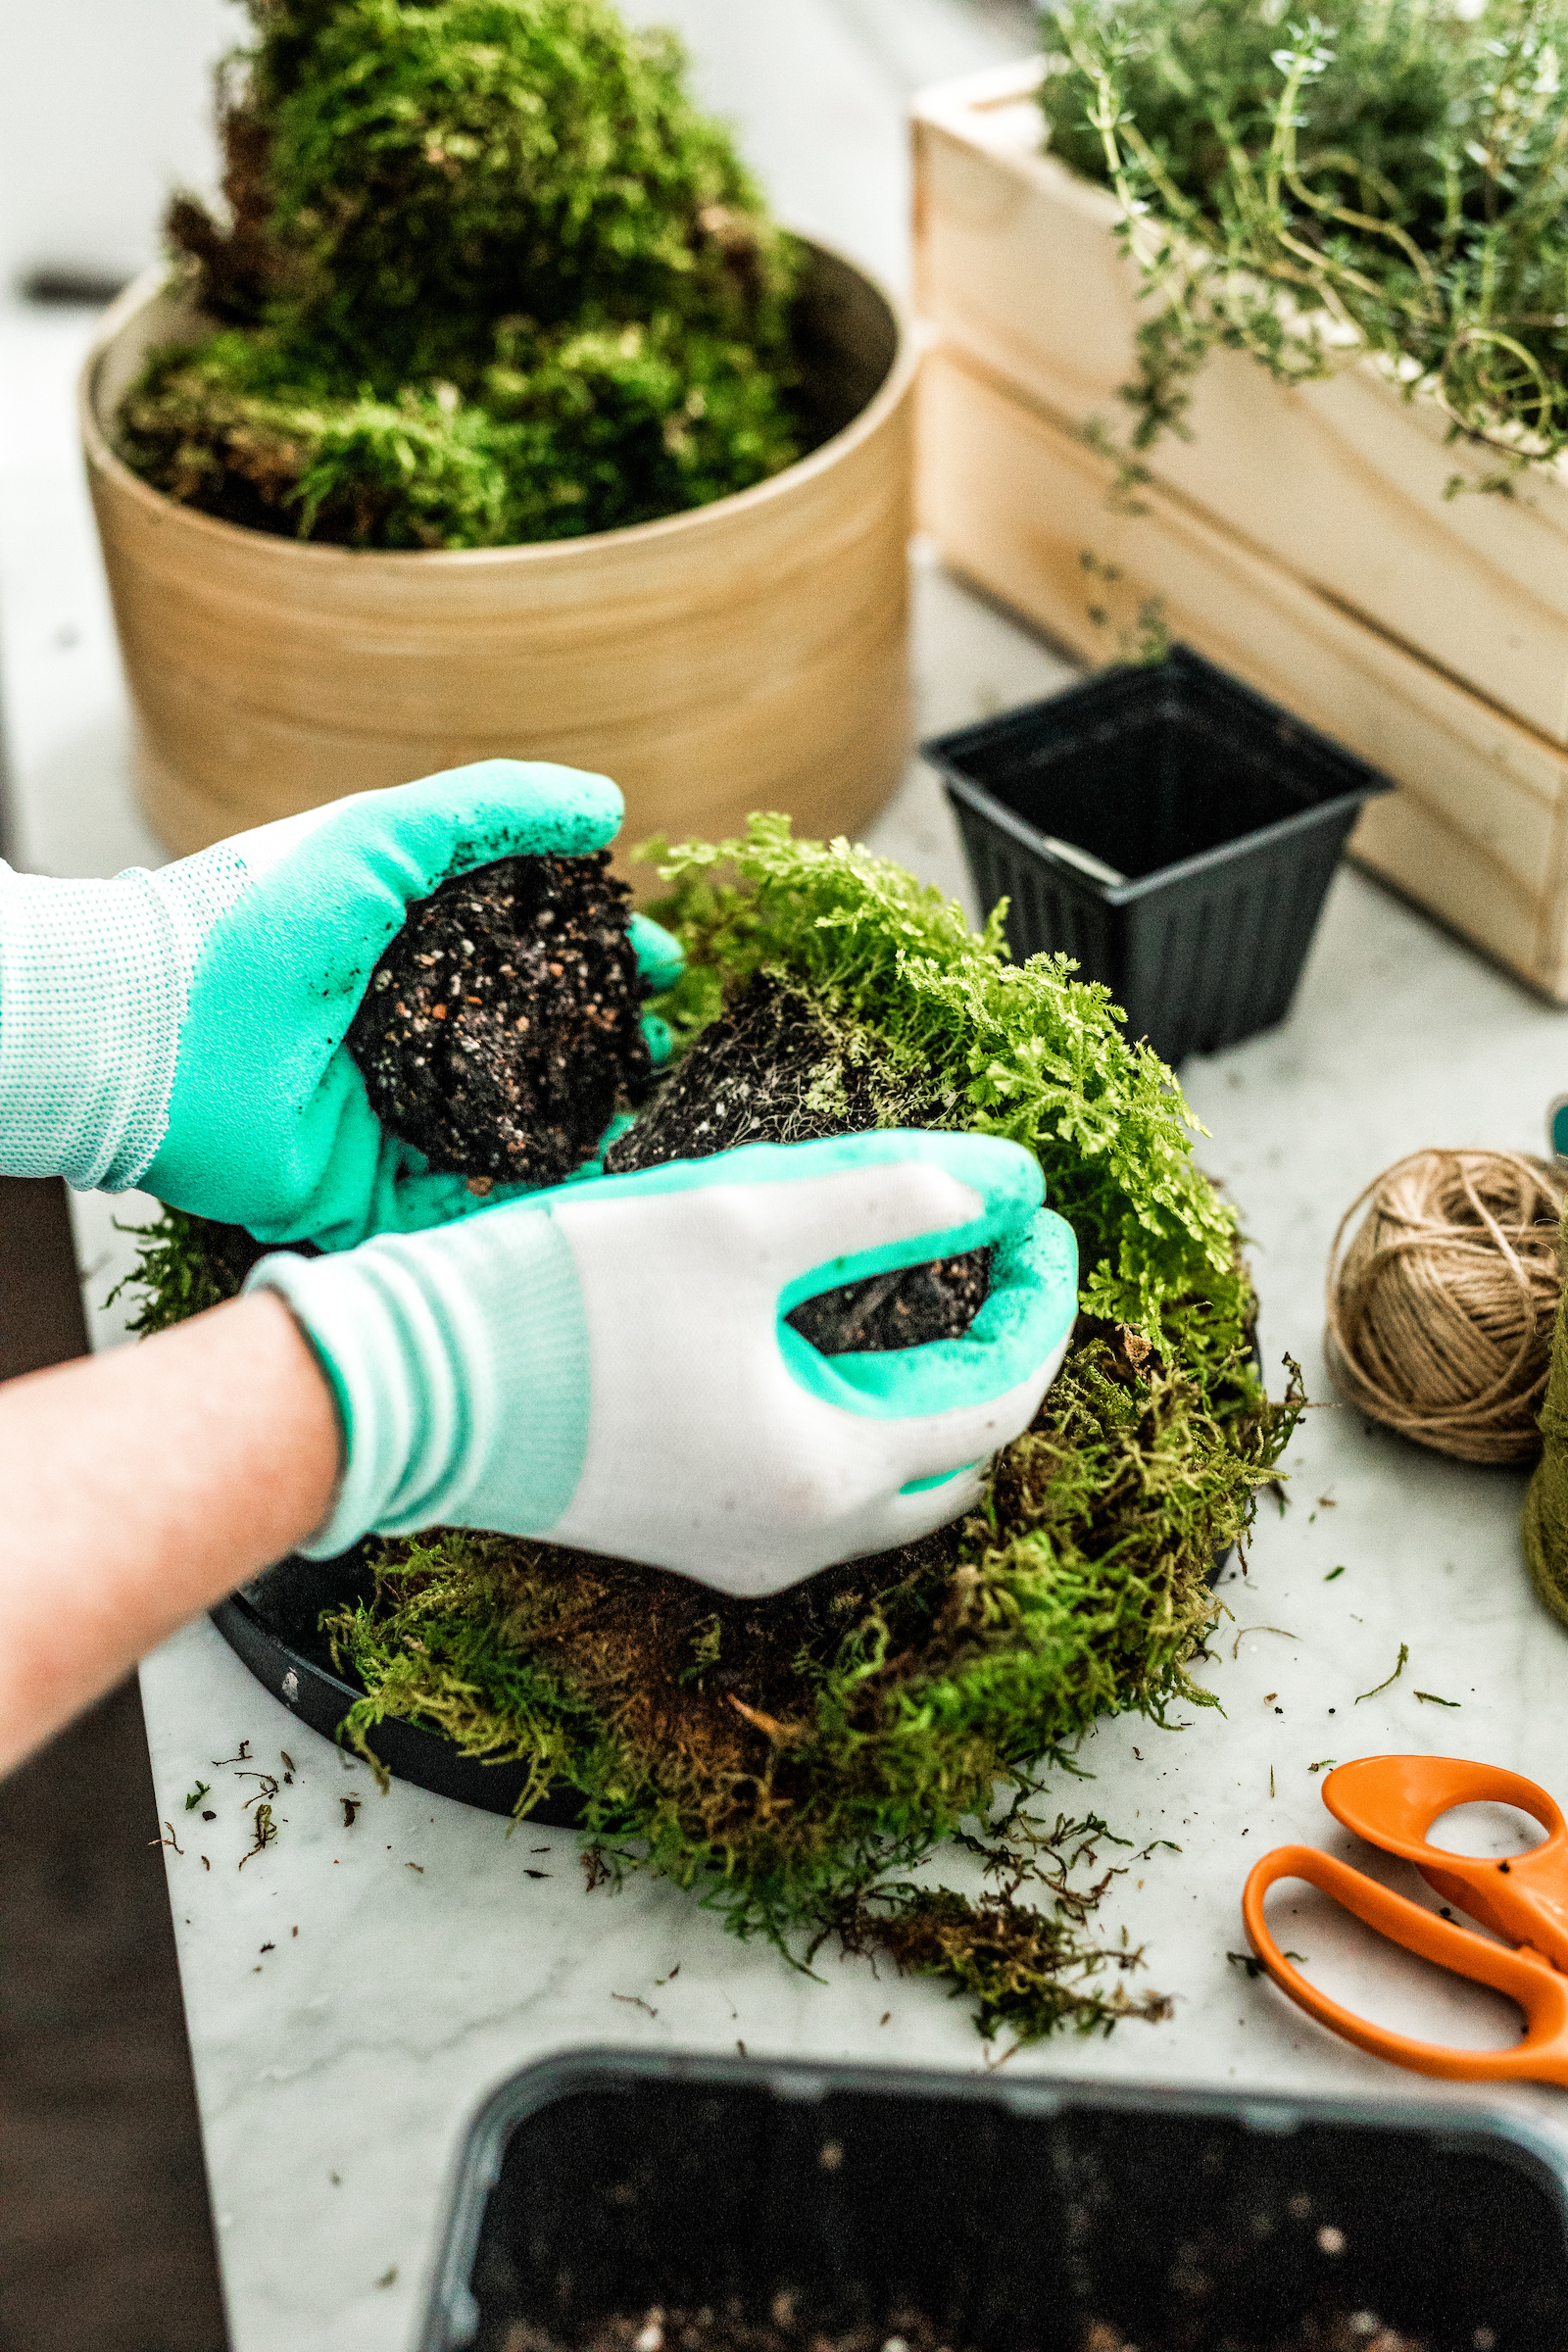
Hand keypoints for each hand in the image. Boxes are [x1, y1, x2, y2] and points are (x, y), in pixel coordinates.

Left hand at [0, 762, 681, 1248]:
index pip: (530, 950)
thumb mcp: (383, 835)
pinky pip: (468, 1200)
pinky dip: (531, 1192)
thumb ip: (495, 809)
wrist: (158, 1036)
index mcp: (409, 948)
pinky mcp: (374, 1189)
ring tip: (645, 1101)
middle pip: (534, 1039)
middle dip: (608, 1039)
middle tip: (663, 1036)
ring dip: (588, 1116)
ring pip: (514, 1123)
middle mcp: (407, 1030)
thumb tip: (606, 804)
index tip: (659, 959)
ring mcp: (393, 1114)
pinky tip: (595, 1172)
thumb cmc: (257, 922)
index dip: (600, 952)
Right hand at [248, 1129, 1078, 1595]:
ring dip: (927, 1387)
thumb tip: (1003, 1183)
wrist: (398, 1386)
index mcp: (829, 1477)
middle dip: (997, 1353)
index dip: (1040, 1299)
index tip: (1041, 1215)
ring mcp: (740, 1548)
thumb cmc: (560, 1304)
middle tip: (995, 1251)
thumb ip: (885, 1196)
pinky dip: (855, 1409)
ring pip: (890, 1478)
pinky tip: (831, 1334)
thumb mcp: (741, 1221)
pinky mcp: (689, 1530)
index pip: (999, 1395)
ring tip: (923, 1278)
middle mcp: (798, 1541)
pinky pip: (818, 1480)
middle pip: (957, 1453)